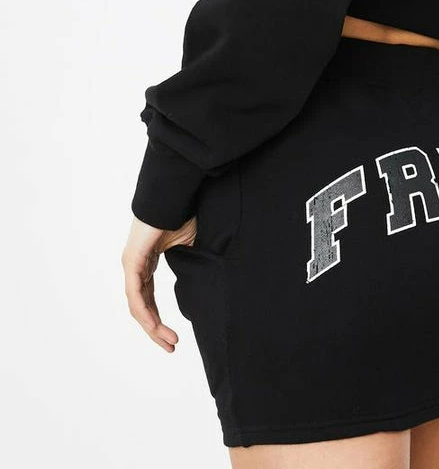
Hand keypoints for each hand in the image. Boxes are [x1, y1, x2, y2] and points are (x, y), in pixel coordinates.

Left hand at [121, 214, 196, 351]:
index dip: (160, 320)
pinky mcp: (132, 260)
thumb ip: (189, 265)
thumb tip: (202, 282)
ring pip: (137, 306)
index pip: (149, 300)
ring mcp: (132, 264)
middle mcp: (136, 266)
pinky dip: (145, 312)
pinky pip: (135, 294)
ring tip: (169, 342)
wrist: (175, 195)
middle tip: (171, 348)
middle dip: (156, 331)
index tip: (174, 338)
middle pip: (141, 308)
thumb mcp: (188, 246)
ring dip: (152, 327)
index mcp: (147, 263)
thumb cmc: (182, 214)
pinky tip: (154, 326)